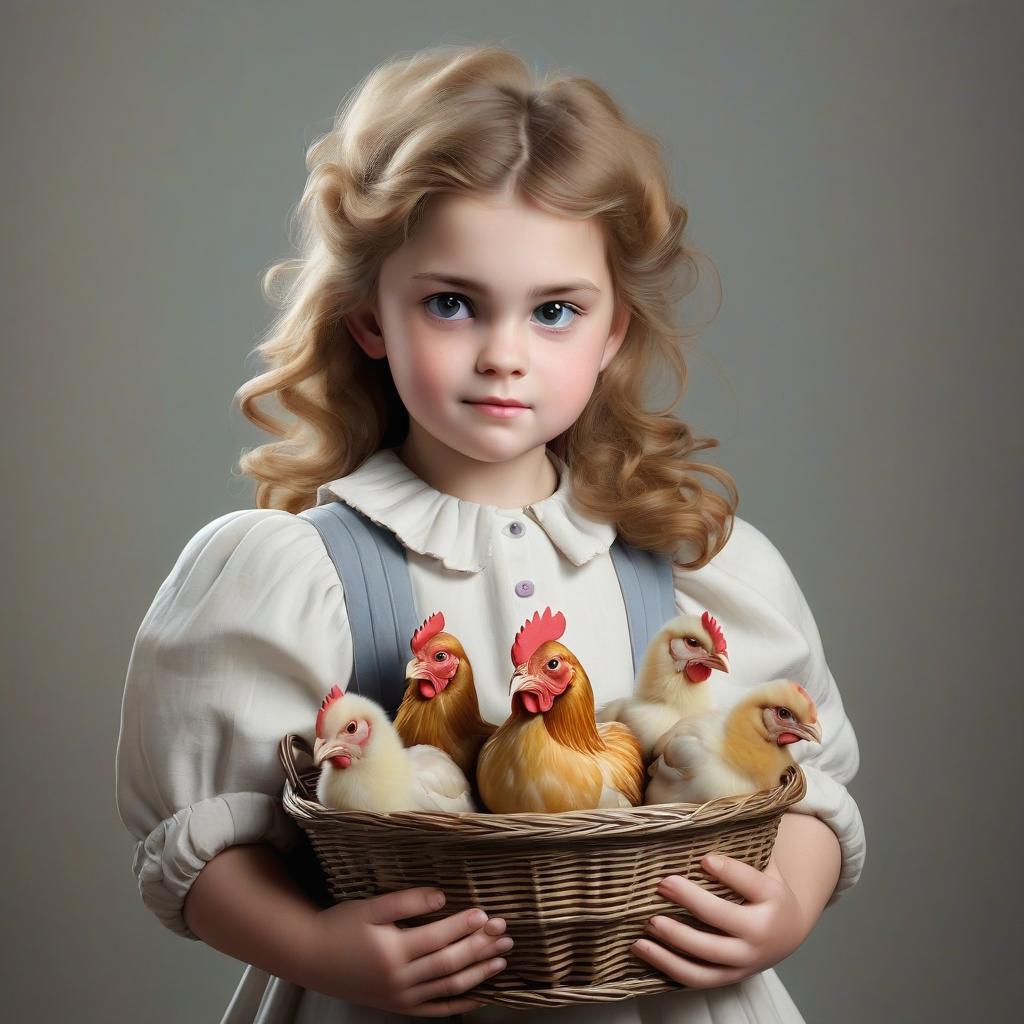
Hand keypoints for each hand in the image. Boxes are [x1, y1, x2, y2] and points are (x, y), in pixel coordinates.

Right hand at [296, 886, 511, 1015]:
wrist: (311, 957)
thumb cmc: (341, 926)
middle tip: (505, 934)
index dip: (464, 926)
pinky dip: (461, 1004)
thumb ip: (407, 901)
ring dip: (478, 973)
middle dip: (480, 948)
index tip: (487, 914)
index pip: (439, 937)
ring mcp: (401, 997)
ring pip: (448, 987)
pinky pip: (436, 1009)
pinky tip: (481, 996)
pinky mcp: (399, 1006)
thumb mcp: (371, 907)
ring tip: (502, 959)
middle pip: (449, 962)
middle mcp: (400, 978)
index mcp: (393, 950)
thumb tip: (442, 897)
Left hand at [632, 852, 809, 988]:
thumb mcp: (764, 865)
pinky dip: (666, 965)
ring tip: (649, 921)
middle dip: (692, 902)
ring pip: (707, 955)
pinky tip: (641, 947)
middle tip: (664, 884)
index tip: (703, 859)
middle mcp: (761, 933)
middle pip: (725, 920)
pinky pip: (695, 978)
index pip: (752, 884)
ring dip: (675, 938)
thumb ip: (743, 846)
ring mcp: (744, 960)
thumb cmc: (764, 890)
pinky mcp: (728, 978)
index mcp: (773, 899)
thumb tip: (703, 815)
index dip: (728, 871)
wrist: (788, 934)